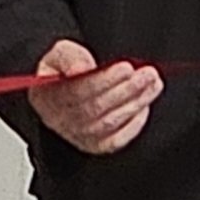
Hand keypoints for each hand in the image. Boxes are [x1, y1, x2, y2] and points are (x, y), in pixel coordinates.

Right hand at [30, 38, 161, 155]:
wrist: (68, 87)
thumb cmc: (65, 70)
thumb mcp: (62, 53)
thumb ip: (69, 57)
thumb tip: (81, 69)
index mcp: (46, 97)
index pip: (76, 92)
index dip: (104, 80)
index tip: (126, 67)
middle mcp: (59, 121)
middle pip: (96, 109)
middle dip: (127, 90)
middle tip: (148, 74)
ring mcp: (78, 136)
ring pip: (109, 123)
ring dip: (135, 102)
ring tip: (153, 84)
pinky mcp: (96, 146)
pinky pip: (117, 140)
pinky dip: (134, 123)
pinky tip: (144, 104)